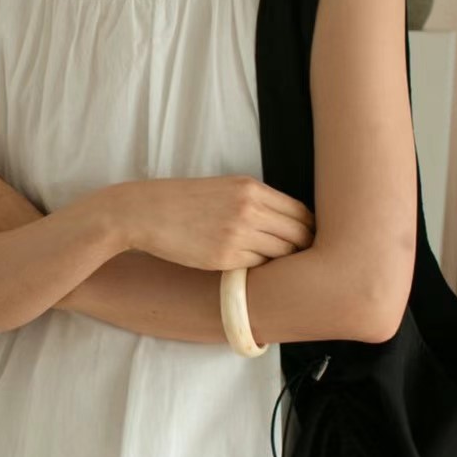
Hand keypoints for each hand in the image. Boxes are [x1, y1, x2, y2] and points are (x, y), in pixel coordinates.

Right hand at [115, 175, 315, 270]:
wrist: (147, 213)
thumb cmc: (185, 201)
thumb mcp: (225, 188)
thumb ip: (257, 201)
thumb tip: (289, 223)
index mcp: (251, 188)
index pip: (301, 212)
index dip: (309, 228)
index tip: (307, 238)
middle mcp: (249, 209)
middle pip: (299, 235)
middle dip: (304, 248)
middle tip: (300, 257)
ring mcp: (238, 234)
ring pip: (282, 254)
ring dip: (282, 261)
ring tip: (277, 265)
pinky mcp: (225, 258)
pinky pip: (258, 267)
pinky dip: (259, 268)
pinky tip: (251, 267)